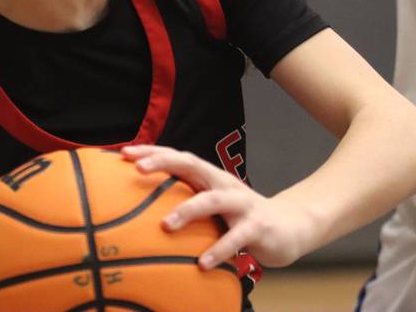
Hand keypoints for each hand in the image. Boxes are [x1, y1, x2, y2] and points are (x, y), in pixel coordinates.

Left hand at [121, 145, 314, 269]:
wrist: (291, 226)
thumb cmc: (240, 217)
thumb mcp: (212, 205)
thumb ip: (185, 202)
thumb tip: (140, 210)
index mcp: (209, 178)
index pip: (178, 157)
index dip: (152, 152)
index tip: (123, 152)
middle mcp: (223, 184)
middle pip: (192, 165)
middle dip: (164, 163)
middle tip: (137, 169)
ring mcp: (242, 204)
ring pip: (212, 200)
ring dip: (188, 210)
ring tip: (165, 225)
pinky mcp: (258, 227)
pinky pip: (236, 238)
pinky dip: (219, 250)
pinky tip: (202, 263)